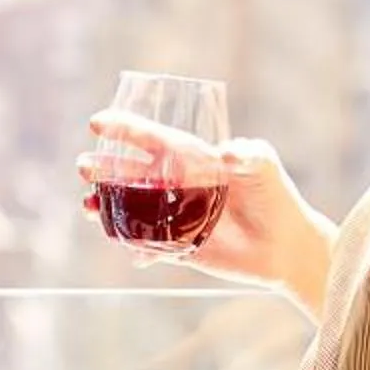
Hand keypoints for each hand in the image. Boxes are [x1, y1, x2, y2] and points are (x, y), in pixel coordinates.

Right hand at [77, 115, 323, 290]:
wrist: (287, 244)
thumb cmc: (277, 196)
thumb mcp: (263, 163)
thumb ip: (248, 153)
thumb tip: (226, 153)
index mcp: (193, 159)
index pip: (152, 139)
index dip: (125, 130)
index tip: (97, 122)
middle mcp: (179, 185)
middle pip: (132, 173)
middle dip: (105, 169)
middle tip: (83, 166)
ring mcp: (176, 216)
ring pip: (132, 208)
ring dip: (107, 205)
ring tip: (86, 205)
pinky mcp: (179, 246)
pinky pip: (146, 244)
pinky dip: (130, 243)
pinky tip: (115, 240)